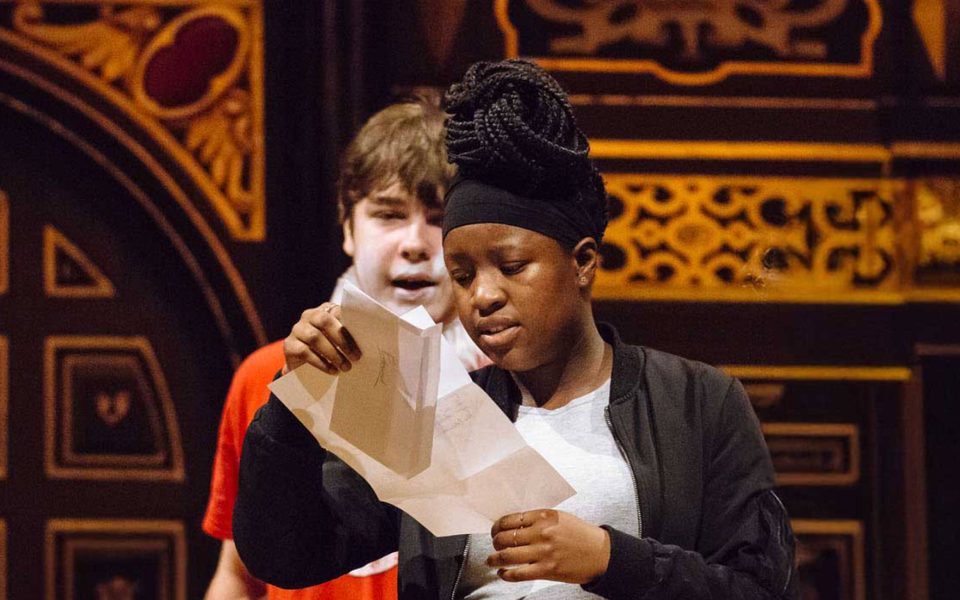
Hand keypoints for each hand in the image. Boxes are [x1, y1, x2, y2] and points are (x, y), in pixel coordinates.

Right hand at [283, 303, 360, 374]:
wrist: (302, 366)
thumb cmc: (328, 350)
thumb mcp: (339, 341)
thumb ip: (349, 336)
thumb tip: (369, 341)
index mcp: (325, 310)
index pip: (338, 311)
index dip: (350, 324)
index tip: (363, 339)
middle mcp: (309, 316)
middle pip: (325, 321)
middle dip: (342, 340)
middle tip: (356, 357)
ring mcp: (297, 330)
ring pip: (314, 337)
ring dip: (333, 353)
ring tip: (346, 367)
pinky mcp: (289, 345)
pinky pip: (304, 351)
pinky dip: (321, 362)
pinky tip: (332, 370)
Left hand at [488, 509, 610, 584]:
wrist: (600, 553)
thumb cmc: (580, 534)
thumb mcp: (559, 518)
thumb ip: (537, 519)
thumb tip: (513, 525)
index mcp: (544, 516)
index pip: (510, 519)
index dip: (497, 526)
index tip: (495, 530)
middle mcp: (542, 533)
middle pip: (505, 537)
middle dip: (495, 542)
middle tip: (495, 545)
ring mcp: (543, 552)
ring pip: (507, 556)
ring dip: (494, 559)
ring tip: (491, 560)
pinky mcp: (547, 570)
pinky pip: (518, 573)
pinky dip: (506, 574)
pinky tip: (503, 573)